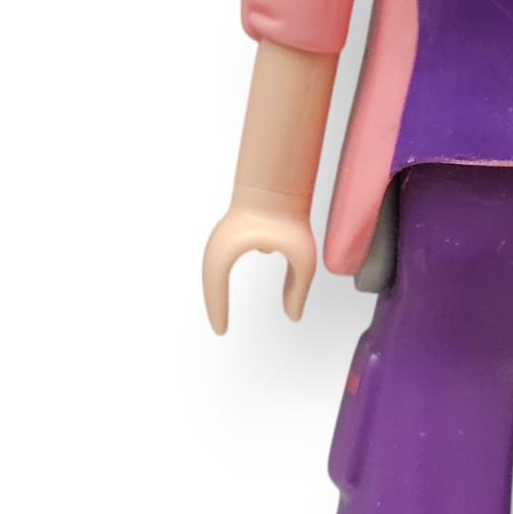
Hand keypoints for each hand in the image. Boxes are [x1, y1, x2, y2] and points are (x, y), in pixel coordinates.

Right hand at [202, 185, 316, 331]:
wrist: (281, 182)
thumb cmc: (288, 215)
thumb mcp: (302, 259)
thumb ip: (298, 289)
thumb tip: (294, 316)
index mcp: (227, 250)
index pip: (216, 288)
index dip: (217, 311)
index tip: (221, 331)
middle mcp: (219, 243)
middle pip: (210, 280)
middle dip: (215, 303)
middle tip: (220, 328)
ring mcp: (224, 234)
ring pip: (216, 268)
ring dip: (218, 288)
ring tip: (222, 312)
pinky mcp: (232, 229)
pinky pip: (225, 257)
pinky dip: (226, 271)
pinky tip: (237, 278)